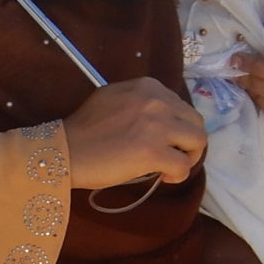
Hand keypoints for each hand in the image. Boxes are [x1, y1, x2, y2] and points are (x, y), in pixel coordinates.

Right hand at [61, 77, 203, 189]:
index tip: (163, 138)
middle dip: (188, 140)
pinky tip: (164, 177)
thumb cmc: (84, 128)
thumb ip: (139, 100)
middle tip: (173, 154)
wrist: (65, 150)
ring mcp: (157, 126)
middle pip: (195, 121)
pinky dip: (178, 174)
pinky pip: (184, 165)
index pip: (181, 104)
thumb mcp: (113, 97)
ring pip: (198, 141)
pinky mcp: (154, 152)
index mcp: (148, 86)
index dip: (177, 125)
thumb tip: (160, 116)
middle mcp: (157, 101)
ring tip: (171, 166)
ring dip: (189, 156)